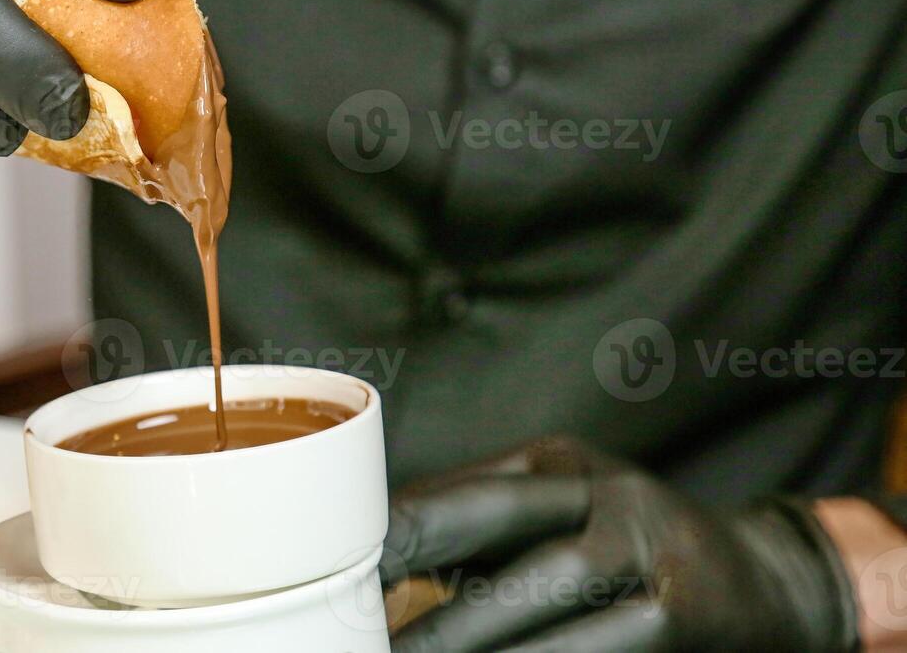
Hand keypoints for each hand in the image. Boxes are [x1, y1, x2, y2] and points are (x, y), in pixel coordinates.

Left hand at [384, 437, 857, 651]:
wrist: (765, 585)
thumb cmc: (628, 553)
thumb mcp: (562, 518)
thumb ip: (481, 531)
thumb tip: (370, 561)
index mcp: (559, 465)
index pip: (460, 493)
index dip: (396, 530)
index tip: (334, 566)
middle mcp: (604, 491)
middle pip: (493, 528)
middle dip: (417, 578)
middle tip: (358, 629)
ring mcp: (649, 549)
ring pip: (541, 595)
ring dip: (469, 635)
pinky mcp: (680, 612)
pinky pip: (594, 646)